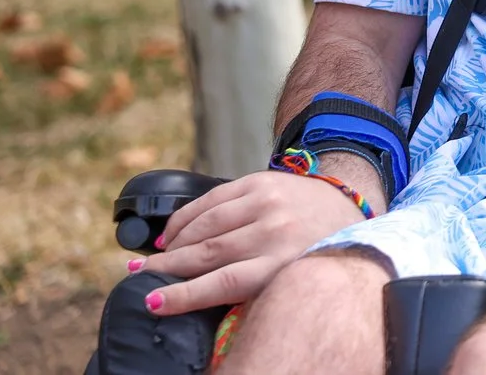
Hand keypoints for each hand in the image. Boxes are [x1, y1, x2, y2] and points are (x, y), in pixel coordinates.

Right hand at [139, 167, 374, 316]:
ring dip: (173, 243)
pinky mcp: (261, 181)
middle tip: (138, 278)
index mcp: (283, 264)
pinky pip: (212, 199)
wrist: (347, 203)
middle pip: (207, 254)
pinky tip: (172, 232)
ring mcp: (268, 203)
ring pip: (205, 226)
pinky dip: (186, 217)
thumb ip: (252, 285)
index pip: (223, 283)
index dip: (183, 296)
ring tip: (153, 258)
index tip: (152, 303)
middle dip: (166, 268)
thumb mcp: (290, 277)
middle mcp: (275, 232)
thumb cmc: (314, 251)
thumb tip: (197, 297)